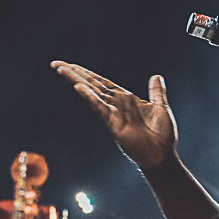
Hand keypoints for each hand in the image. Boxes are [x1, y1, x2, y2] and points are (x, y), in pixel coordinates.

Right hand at [51, 61, 177, 171]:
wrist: (163, 155)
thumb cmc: (162, 136)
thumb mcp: (161, 107)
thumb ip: (156, 92)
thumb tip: (156, 76)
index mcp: (125, 100)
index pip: (103, 83)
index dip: (88, 73)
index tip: (72, 64)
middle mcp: (116, 106)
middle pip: (92, 85)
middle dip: (75, 74)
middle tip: (56, 64)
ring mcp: (113, 115)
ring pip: (92, 94)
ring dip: (77, 81)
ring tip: (62, 69)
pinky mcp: (114, 125)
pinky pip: (101, 109)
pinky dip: (91, 98)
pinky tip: (79, 87)